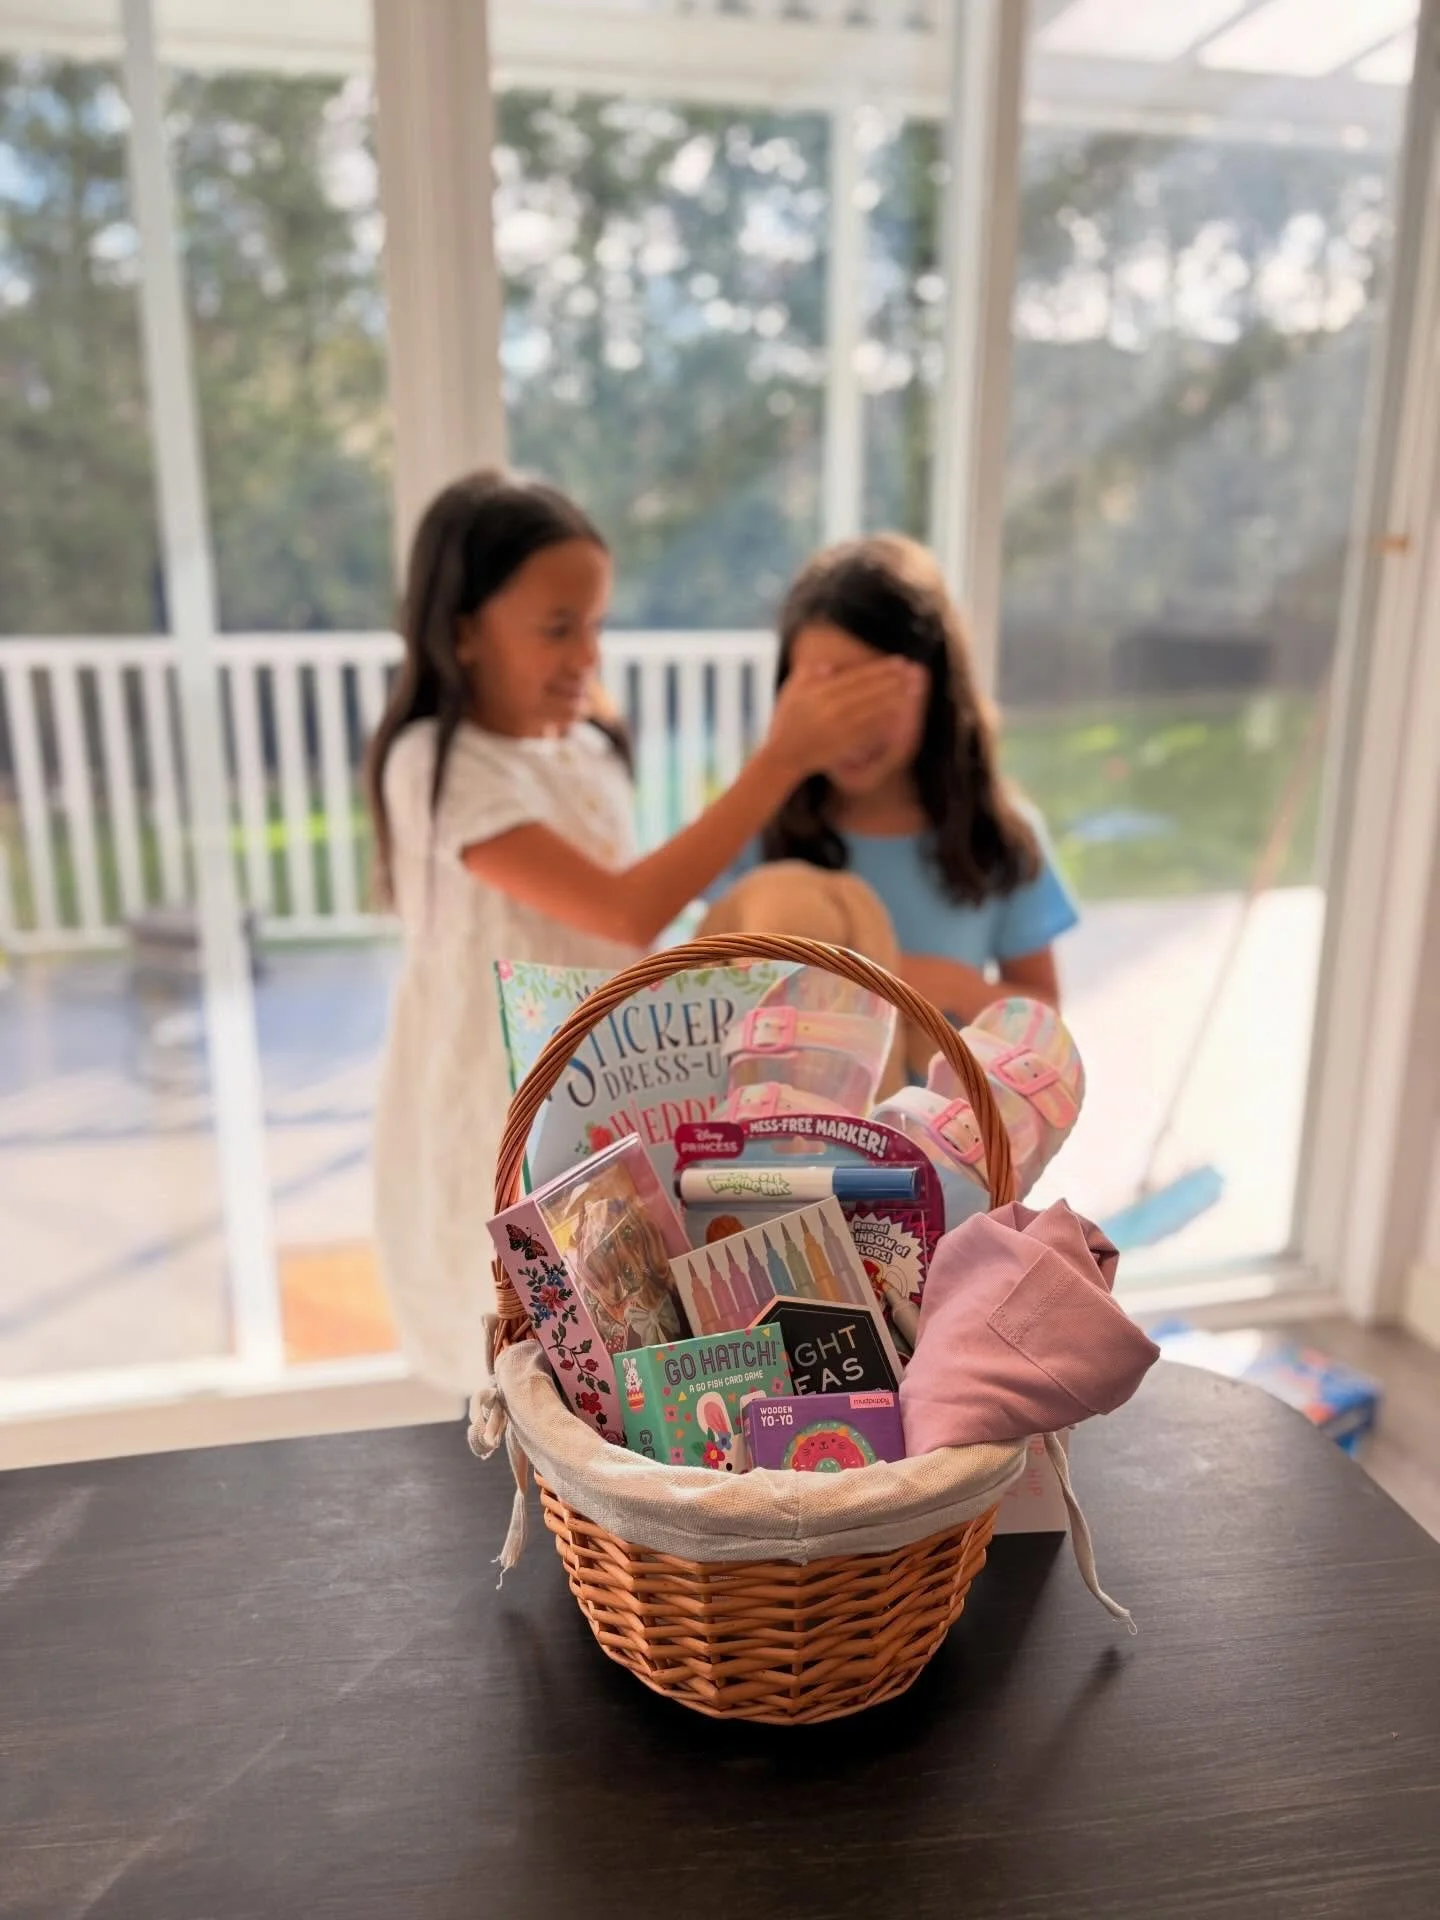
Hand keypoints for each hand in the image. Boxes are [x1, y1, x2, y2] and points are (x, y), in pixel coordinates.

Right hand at [763, 658, 924, 779]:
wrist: (783, 756)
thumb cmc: (785, 723)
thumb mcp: (790, 692)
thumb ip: (807, 674)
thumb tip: (830, 665)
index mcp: (820, 692)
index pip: (857, 677)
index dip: (880, 669)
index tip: (899, 662)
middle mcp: (831, 708)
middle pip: (869, 691)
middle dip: (893, 680)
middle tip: (913, 672)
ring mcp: (839, 727)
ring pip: (873, 709)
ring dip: (895, 698)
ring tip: (912, 689)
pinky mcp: (845, 744)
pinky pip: (870, 730)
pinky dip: (886, 721)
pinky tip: (900, 714)